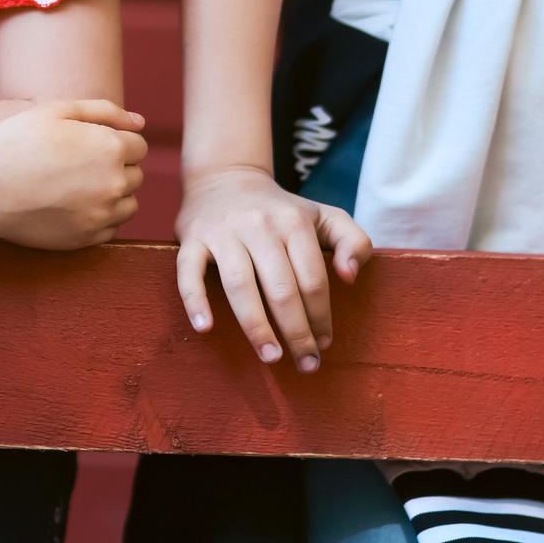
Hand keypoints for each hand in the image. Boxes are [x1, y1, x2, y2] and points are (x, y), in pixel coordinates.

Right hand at [0, 99, 148, 249]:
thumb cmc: (17, 141)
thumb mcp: (58, 110)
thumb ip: (105, 111)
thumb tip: (140, 122)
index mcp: (111, 148)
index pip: (139, 146)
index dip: (115, 142)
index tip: (89, 145)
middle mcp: (114, 183)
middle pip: (135, 175)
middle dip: (116, 168)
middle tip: (79, 165)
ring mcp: (101, 215)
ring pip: (128, 204)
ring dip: (114, 195)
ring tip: (79, 187)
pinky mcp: (86, 239)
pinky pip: (111, 229)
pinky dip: (100, 218)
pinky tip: (74, 207)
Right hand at [173, 166, 372, 372]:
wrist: (226, 178)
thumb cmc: (281, 210)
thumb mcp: (324, 215)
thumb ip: (353, 241)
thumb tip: (350, 277)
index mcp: (294, 223)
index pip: (312, 279)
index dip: (321, 317)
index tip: (324, 344)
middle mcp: (259, 225)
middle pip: (281, 288)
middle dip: (297, 332)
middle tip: (306, 364)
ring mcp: (223, 232)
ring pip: (240, 285)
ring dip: (256, 327)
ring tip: (271, 357)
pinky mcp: (192, 238)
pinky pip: (189, 272)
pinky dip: (195, 300)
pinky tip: (205, 328)